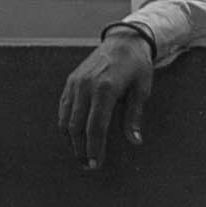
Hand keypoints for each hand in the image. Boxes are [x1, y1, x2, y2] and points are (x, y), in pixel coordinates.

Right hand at [59, 30, 157, 165]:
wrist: (124, 41)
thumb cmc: (137, 66)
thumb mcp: (142, 89)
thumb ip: (134, 116)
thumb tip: (135, 141)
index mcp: (105, 89)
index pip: (95, 127)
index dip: (94, 148)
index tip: (96, 164)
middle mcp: (86, 86)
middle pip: (77, 127)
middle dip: (82, 149)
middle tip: (88, 165)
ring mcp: (75, 83)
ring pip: (66, 119)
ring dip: (72, 140)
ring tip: (81, 154)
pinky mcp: (70, 82)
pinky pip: (63, 108)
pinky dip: (66, 124)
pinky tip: (73, 136)